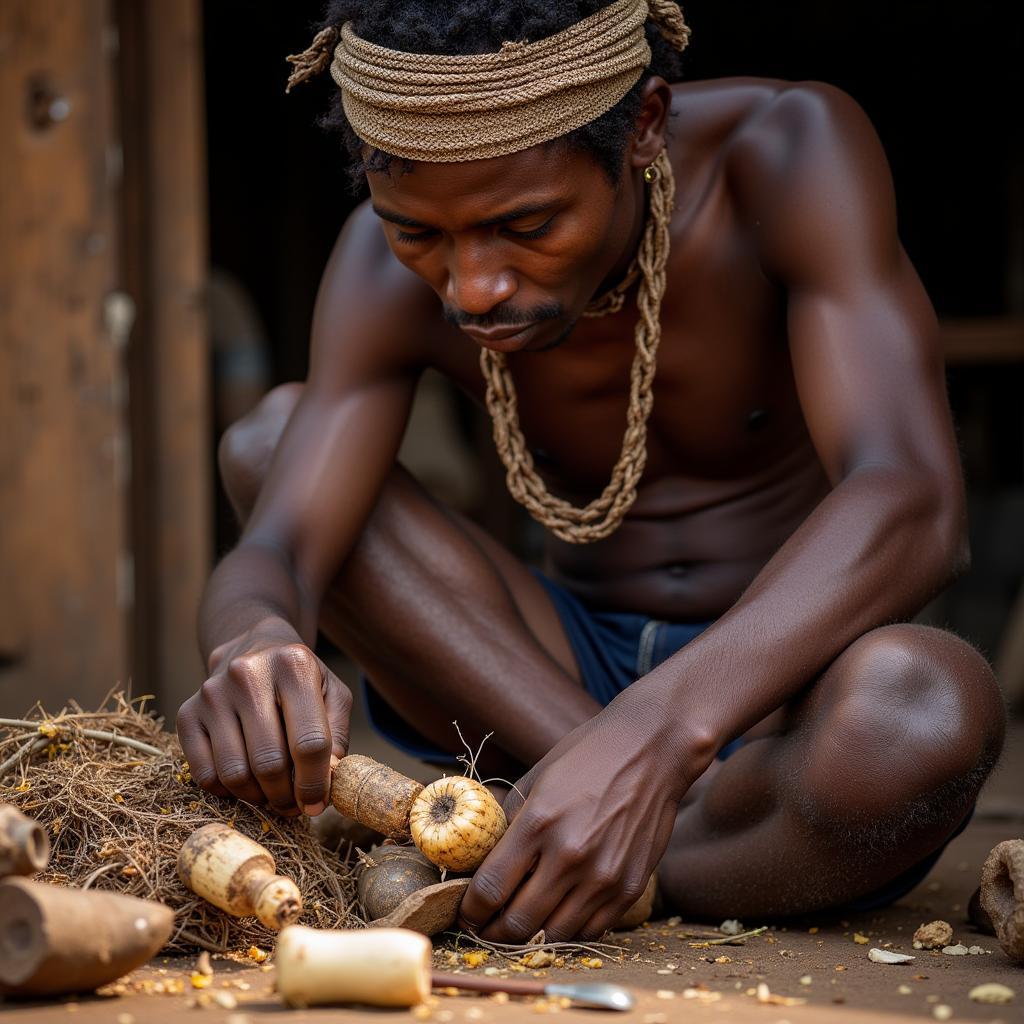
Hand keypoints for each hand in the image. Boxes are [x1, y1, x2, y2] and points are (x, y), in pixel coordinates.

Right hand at [176, 620, 351, 816]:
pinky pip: (204, 775)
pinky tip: (246, 780)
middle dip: (286, 796)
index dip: (316, 783)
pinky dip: (228, 791)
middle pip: (269, 763)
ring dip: (258, 798)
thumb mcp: (332, 694)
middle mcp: (248, 674)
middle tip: (294, 805)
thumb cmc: (300, 679)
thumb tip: (327, 780)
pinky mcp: (187, 713)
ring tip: (272, 794)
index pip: (309, 742)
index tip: (317, 804)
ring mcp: (212, 694)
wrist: (253, 647)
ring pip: (235, 774)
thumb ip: (338, 736)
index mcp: (294, 665)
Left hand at [459, 698, 703, 941]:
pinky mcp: (631, 887)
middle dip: (494, 931)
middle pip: (518, 923)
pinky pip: (591, 930)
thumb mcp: (537, 778)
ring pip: (554, 935)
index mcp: (539, 823)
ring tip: (522, 923)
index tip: (467, 912)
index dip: (471, 910)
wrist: (651, 750)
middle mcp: (570, 855)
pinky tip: (559, 913)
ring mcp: (604, 876)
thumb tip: (485, 860)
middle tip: (487, 927)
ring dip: (532, 935)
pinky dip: (570, 928)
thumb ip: (510, 821)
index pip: (490, 889)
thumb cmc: (588, 756)